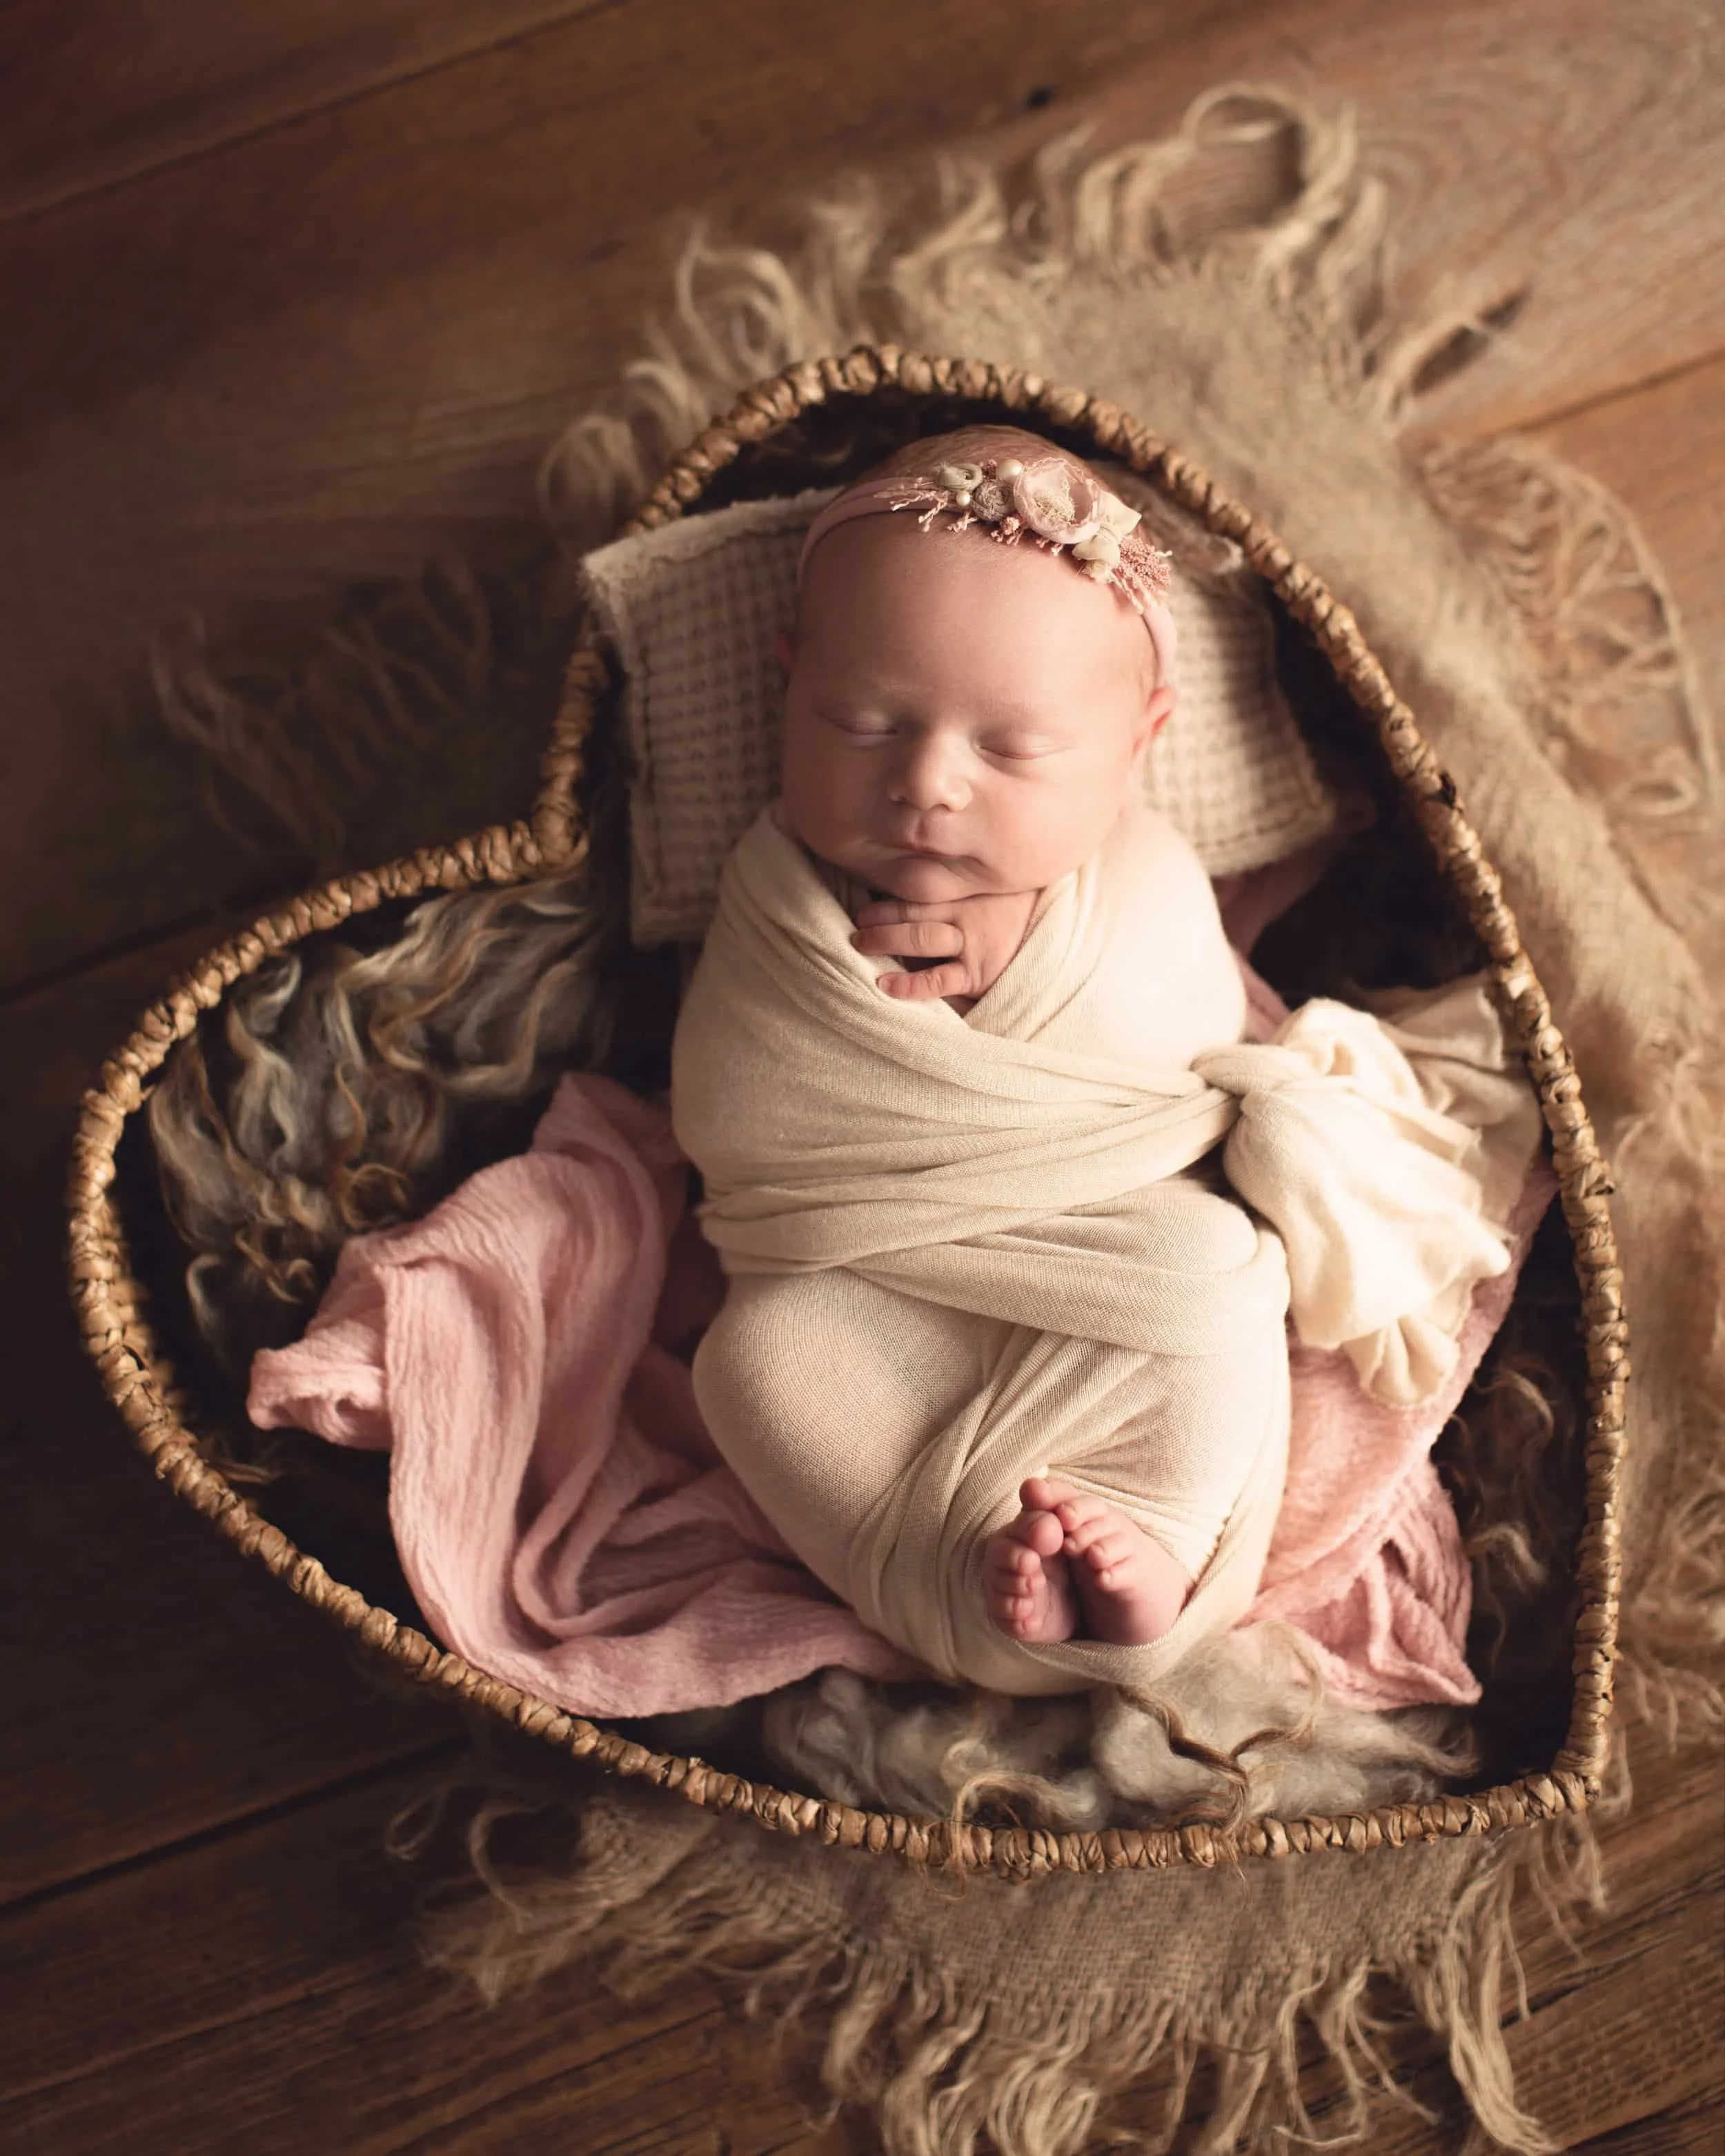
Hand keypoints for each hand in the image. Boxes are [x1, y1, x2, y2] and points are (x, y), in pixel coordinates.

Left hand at [850, 889, 1038, 1002]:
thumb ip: (969, 882)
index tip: (866, 887)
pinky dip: (909, 985)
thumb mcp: (1000, 886)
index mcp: (970, 887)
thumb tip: (926, 871)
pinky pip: (937, 980)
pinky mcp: (976, 975)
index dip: (890, 886)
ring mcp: (972, 943)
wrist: (1062, 944)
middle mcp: (967, 912)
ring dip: (885, 939)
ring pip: (919, 937)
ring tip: (860, 943)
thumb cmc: (1023, 914)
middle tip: (856, 920)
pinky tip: (885, 986)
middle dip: (879, 914)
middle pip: (913, 908)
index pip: (922, 883)